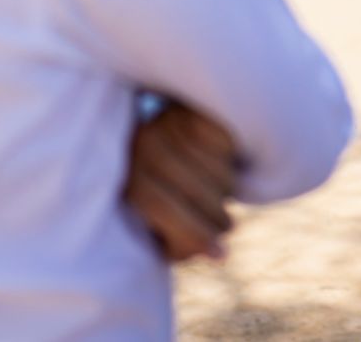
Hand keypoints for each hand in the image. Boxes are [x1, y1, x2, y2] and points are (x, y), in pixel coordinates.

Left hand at [124, 102, 240, 262]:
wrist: (161, 138)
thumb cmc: (164, 198)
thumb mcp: (162, 227)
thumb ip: (183, 242)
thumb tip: (219, 253)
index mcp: (126, 179)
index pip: (160, 205)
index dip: (195, 233)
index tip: (223, 256)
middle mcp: (140, 144)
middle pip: (194, 188)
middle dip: (217, 214)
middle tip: (227, 224)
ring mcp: (166, 120)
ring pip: (215, 165)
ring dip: (229, 185)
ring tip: (223, 191)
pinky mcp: (192, 105)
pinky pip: (225, 138)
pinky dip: (234, 155)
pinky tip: (228, 160)